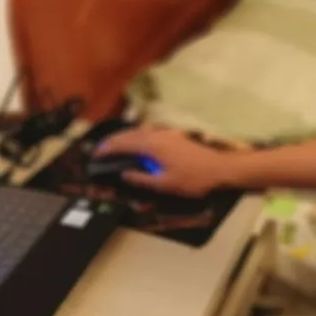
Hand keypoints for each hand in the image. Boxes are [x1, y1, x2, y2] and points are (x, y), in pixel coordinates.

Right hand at [95, 126, 232, 196]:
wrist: (220, 168)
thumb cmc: (193, 179)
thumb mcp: (165, 184)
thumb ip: (142, 179)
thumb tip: (124, 174)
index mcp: (153, 146)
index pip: (124, 145)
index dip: (108, 149)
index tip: (96, 155)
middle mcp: (157, 135)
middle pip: (129, 134)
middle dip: (113, 141)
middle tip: (100, 149)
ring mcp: (167, 133)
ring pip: (139, 131)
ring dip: (125, 137)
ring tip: (115, 146)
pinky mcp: (174, 135)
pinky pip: (148, 132)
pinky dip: (137, 136)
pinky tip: (137, 144)